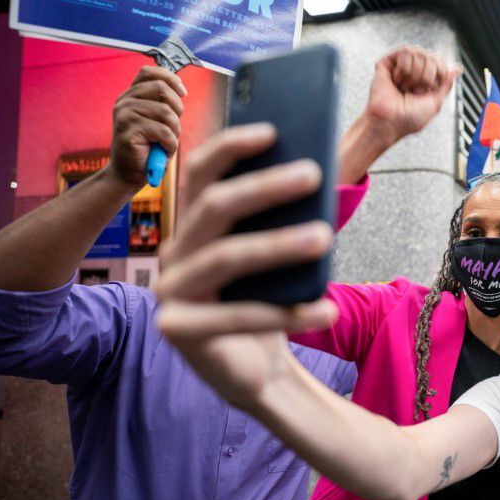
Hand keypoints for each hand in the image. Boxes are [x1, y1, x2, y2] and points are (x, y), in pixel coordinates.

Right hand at [108, 66, 186, 187]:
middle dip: (177, 108)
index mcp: (131, 95)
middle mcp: (124, 101)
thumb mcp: (157, 120)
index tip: (182, 93)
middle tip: (174, 126)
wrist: (129, 173)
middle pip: (162, 89)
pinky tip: (164, 151)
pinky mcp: (128, 130)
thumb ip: (163, 103)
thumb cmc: (148, 148)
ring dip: (175, 131)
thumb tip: (180, 88)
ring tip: (167, 142)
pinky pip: (164, 132)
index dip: (170, 78)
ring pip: (166, 112)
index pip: (149, 72)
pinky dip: (171, 144)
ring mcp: (124, 115)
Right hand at [155, 124, 337, 409]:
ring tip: (324, 236)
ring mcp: (171, 293)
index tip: (272, 131)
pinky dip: (289, 313)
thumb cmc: (266, 301)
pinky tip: (327, 308)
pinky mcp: (180, 332)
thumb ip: (283, 220)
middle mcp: (174, 253)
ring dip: (278, 244)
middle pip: (213, 208)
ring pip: (226, 257)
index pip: (199, 174)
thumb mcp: (275, 257)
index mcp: (193, 226)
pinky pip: (239, 317)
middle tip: (312, 175)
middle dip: (264, 187)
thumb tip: (313, 174)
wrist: (255, 368)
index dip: (230, 147)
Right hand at [365, 46, 461, 143]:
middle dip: (427, 75)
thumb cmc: (409, 119)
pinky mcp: (387, 63)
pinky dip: (404, 67)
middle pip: (431, 56)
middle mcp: (412, 71)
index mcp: (424, 80)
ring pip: (418, 52)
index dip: (440, 71)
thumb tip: (458, 68)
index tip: (431, 88)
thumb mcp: (435, 103)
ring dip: (414, 74)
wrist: (389, 121)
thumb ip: (446, 84)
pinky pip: (405, 51)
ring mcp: (399, 66)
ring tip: (403, 87)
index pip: (440, 60)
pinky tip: (397, 80)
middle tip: (414, 90)